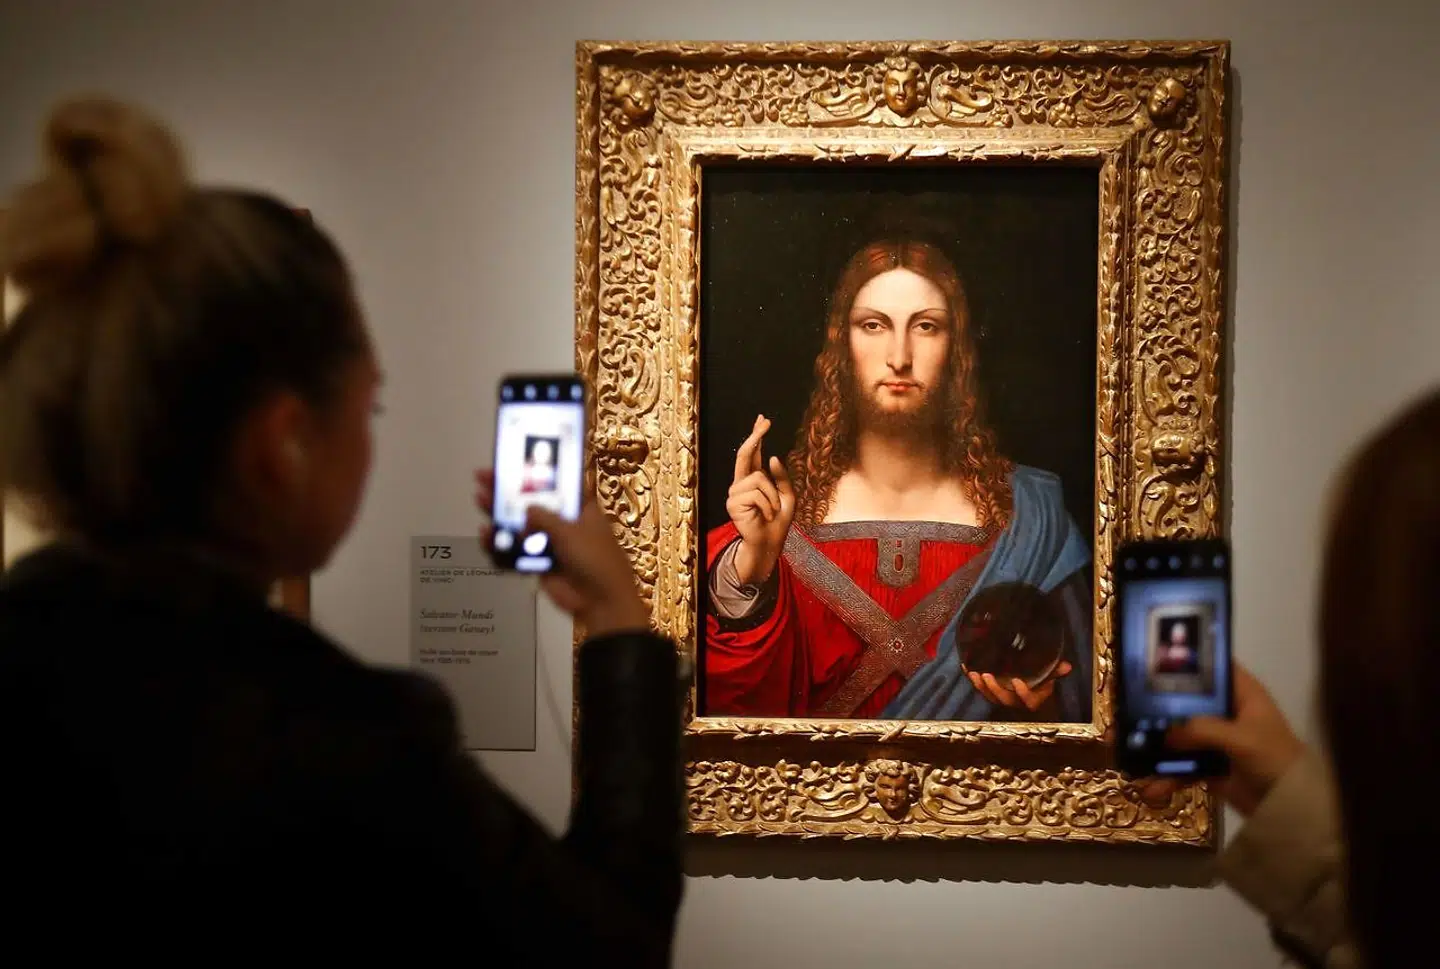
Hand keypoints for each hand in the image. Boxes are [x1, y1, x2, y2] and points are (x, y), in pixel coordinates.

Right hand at [474, 470, 648, 637]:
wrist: (600, 602)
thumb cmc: (595, 560)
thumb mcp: (572, 532)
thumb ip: (546, 517)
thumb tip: (527, 509)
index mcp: (579, 509)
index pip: (554, 485)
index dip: (534, 474)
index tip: (513, 462)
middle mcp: (564, 523)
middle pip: (531, 503)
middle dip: (507, 491)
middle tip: (483, 477)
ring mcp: (550, 544)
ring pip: (519, 527)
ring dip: (500, 515)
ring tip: (479, 499)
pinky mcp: (539, 565)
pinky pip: (515, 552)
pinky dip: (501, 545)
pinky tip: (486, 535)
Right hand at [726, 414, 795, 585]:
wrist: (770, 543)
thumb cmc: (778, 521)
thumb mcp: (787, 496)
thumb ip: (781, 478)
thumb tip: (772, 457)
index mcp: (754, 479)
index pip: (753, 453)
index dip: (757, 435)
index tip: (763, 419)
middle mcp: (741, 483)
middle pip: (744, 454)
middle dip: (755, 436)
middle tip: (765, 422)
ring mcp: (735, 492)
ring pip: (758, 478)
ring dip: (773, 496)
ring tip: (772, 510)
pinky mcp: (732, 503)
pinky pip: (756, 493)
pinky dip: (768, 505)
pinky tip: (765, 515)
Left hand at [964, 661, 1072, 712]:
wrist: (1029, 682)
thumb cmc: (1041, 680)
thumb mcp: (1050, 675)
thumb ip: (1056, 671)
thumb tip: (1067, 666)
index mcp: (1032, 700)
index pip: (1027, 701)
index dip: (1022, 694)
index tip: (1018, 681)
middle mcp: (1015, 701)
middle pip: (1003, 700)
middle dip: (993, 689)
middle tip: (986, 675)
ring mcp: (1001, 697)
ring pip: (989, 696)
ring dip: (980, 686)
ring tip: (974, 673)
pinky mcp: (991, 691)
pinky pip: (980, 687)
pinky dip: (972, 679)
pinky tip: (965, 667)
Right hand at [1136, 664, 1305, 816]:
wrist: (1290, 806)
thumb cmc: (1275, 758)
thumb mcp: (1243, 738)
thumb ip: (1202, 730)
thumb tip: (1163, 733)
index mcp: (1240, 693)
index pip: (1211, 666)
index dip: (1184, 661)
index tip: (1148, 660)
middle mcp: (1225, 711)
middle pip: (1185, 701)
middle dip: (1155, 707)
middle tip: (1123, 707)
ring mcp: (1215, 739)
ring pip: (1178, 735)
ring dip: (1153, 745)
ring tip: (1124, 750)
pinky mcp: (1209, 766)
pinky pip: (1180, 766)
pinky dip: (1165, 776)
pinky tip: (1150, 787)